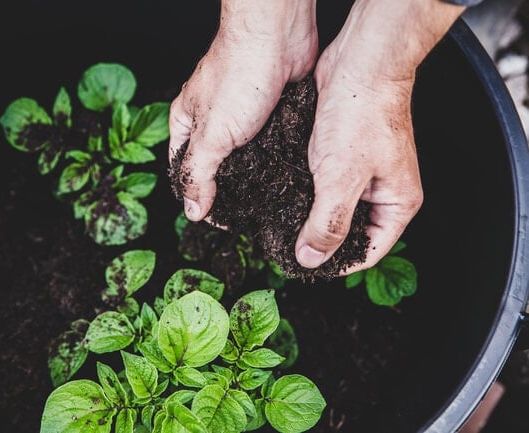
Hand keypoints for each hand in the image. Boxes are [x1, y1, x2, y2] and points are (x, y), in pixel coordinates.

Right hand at [169, 0, 316, 220]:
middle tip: (247, 215)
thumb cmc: (239, 74)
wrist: (279, 37)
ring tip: (270, 201)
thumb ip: (198, 174)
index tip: (219, 220)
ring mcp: (242, 120)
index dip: (197, 198)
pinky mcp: (269, 116)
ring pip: (244, 159)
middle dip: (228, 191)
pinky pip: (267, 147)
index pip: (183, 172)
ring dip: (254, 178)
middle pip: (214, 168)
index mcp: (186, 124)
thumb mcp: (212, 134)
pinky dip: (274, 161)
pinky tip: (284, 177)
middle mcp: (212, 123)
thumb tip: (192, 210)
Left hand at [294, 0, 463, 271]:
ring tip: (279, 227)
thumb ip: (327, 223)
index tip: (305, 267)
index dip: (338, 265)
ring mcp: (361, 173)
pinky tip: (281, 198)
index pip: (369, 252)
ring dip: (309, 217)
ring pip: (333, 208)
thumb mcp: (342, 178)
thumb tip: (311, 259)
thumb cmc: (362, 115)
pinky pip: (322, 185)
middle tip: (287, 249)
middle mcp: (381, 191)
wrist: (358, 63)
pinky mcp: (340, 155)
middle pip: (350, 233)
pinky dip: (304, 193)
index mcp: (397, 203)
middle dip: (321, 241)